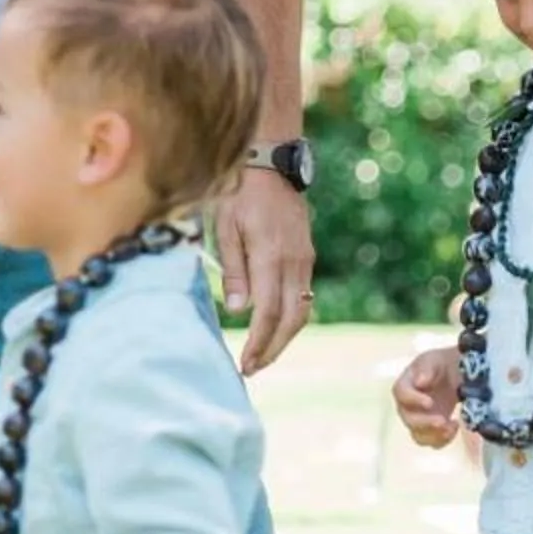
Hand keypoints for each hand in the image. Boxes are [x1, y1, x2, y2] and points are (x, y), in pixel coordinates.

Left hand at [212, 167, 315, 375]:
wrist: (271, 164)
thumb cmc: (239, 193)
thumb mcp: (225, 227)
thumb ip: (234, 270)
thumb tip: (239, 310)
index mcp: (271, 256)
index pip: (269, 312)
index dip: (259, 342)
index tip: (245, 363)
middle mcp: (294, 262)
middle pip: (292, 319)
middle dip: (273, 348)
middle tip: (253, 369)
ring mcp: (304, 260)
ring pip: (302, 310)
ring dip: (284, 337)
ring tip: (263, 355)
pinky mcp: (307, 256)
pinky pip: (303, 295)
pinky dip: (290, 318)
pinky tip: (274, 327)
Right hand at [392, 347, 463, 449]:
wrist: (453, 374)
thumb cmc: (440, 365)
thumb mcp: (434, 360)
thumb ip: (426, 369)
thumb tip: (420, 381)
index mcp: (404, 385)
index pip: (400, 394)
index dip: (413, 400)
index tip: (429, 402)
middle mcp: (406, 406)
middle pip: (408, 419)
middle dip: (425, 422)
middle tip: (442, 420)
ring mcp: (418, 420)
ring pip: (418, 436)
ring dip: (435, 435)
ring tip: (452, 425)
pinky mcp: (430, 430)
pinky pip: (432, 443)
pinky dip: (444, 440)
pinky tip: (455, 426)